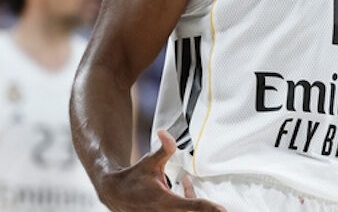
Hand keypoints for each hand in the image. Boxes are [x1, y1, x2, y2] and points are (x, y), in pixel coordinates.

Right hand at [96, 130, 226, 211]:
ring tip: (189, 184)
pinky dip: (187, 203)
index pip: (192, 206)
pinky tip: (185, 185)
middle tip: (218, 205)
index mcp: (165, 202)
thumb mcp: (150, 162)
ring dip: (195, 204)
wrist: (115, 194)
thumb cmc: (134, 178)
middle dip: (205, 207)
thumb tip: (165, 133)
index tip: (223, 211)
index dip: (209, 208)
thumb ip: (164, 149)